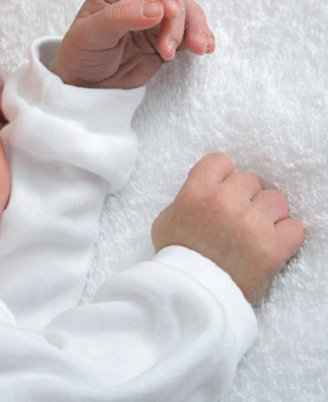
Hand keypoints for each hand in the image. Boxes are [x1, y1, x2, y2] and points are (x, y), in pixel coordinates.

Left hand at [49, 0, 215, 88]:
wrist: (83, 86)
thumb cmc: (79, 54)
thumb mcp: (91, 35)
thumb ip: (120, 18)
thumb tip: (157, 9)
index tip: (170, 12)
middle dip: (178, 20)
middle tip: (169, 48)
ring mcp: (153, 20)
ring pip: (185, 13)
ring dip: (194, 29)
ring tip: (197, 49)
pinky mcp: (164, 39)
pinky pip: (188, 33)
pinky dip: (199, 38)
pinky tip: (205, 48)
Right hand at [151, 153, 304, 306]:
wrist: (192, 299)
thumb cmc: (177, 261)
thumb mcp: (165, 221)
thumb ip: (186, 198)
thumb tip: (206, 187)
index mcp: (195, 193)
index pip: (221, 161)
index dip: (223, 178)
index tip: (221, 194)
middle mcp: (224, 203)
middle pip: (250, 181)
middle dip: (245, 199)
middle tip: (235, 222)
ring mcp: (251, 224)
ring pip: (277, 200)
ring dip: (268, 216)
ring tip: (253, 234)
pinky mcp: (273, 248)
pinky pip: (295, 227)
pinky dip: (285, 237)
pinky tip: (268, 246)